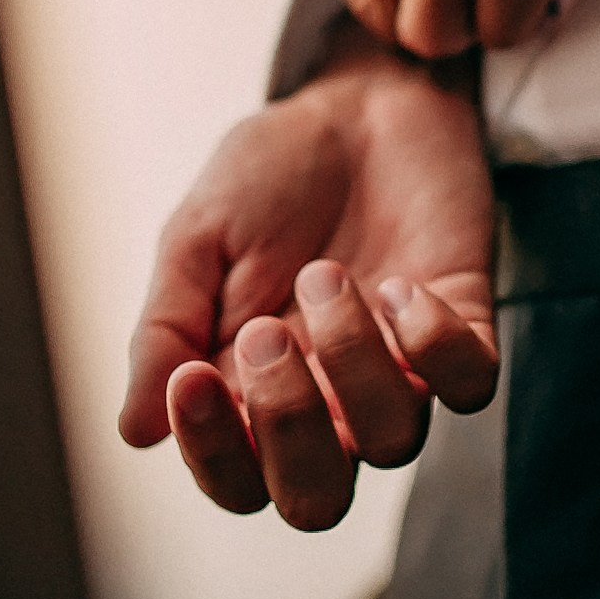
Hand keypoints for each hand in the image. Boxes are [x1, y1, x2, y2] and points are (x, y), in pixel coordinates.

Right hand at [117, 33, 495, 530]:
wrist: (357, 100)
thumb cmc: (270, 172)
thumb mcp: (197, 238)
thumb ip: (166, 328)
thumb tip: (133, 431)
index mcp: (252, 390)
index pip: (237, 480)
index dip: (214, 454)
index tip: (191, 380)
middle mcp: (330, 400)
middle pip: (318, 498)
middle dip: (288, 429)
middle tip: (264, 335)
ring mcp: (401, 368)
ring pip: (394, 441)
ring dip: (352, 360)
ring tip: (325, 274)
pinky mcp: (464, 324)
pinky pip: (466, 383)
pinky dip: (432, 343)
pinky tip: (397, 282)